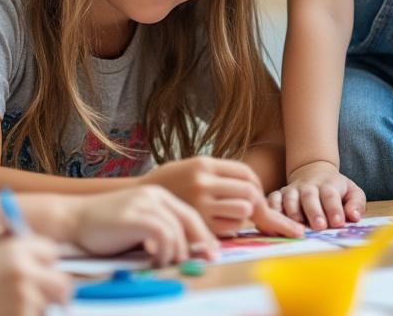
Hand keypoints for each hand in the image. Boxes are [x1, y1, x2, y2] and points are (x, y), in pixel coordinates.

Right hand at [0, 230, 68, 315]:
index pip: (51, 252)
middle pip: (62, 284)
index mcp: (16, 250)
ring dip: (35, 306)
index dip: (45, 261)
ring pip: (46, 306)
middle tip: (46, 293)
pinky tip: (4, 312)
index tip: (40, 267)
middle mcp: (24, 274)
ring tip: (10, 303)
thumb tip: (16, 231)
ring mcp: (23, 301)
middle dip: (55, 288)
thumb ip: (0, 232)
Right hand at [62, 186, 219, 264]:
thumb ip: (159, 229)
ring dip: (176, 253)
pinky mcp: (133, 216)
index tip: (212, 252)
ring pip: (176, 230)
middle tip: (207, 261)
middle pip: (189, 219)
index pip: (190, 214)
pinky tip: (155, 261)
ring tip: (166, 264)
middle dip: (201, 242)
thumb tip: (185, 250)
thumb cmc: (105, 227)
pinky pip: (163, 235)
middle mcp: (153, 195)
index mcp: (157, 195)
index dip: (204, 234)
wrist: (73, 219)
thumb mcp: (138, 223)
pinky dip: (164, 252)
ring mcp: (143, 204)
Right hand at [140, 156, 304, 237]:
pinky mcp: (197, 224)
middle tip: (251, 205)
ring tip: (234, 213)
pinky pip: (230, 227)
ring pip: (243, 210)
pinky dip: (232, 226)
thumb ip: (218, 172)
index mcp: (203, 164)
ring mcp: (200, 204)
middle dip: (255, 199)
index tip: (255, 190)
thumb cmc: (169, 181)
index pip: (245, 172)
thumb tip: (251, 183)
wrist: (136, 198)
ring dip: (243, 213)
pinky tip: (222, 222)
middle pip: (249, 191)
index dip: (256, 183)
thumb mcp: (192, 166)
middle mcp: (203, 183)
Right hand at [267, 160, 365, 229]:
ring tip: (298, 229)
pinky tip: (275, 225)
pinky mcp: (279, 194)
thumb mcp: (352, 191)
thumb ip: (356, 203)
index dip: (334, 209)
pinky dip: (272, 211)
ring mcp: (292, 190)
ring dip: (293, 214)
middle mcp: (308, 186)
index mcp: (328, 185)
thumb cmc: (336, 189)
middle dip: (314, 212)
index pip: (331, 195)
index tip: (338, 222)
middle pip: (310, 197)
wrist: (313, 172)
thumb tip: (354, 216)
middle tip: (320, 227)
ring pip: (289, 199)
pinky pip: (272, 201)